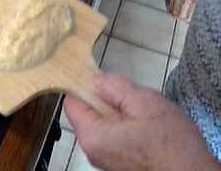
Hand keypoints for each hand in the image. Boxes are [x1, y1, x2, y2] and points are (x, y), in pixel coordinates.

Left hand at [64, 74, 219, 170]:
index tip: (102, 80)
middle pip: (88, 112)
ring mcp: (104, 159)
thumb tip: (95, 80)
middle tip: (133, 101)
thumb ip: (114, 87)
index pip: (72, 101)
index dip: (84, 86)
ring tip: (143, 117)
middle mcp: (91, 150)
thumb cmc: (171, 144)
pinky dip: (125, 128)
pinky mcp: (117, 163)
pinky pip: (113, 137)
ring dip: (119, 114)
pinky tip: (146, 130)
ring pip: (102, 124)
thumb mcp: (144, 103)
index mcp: (91, 135)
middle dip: (107, 100)